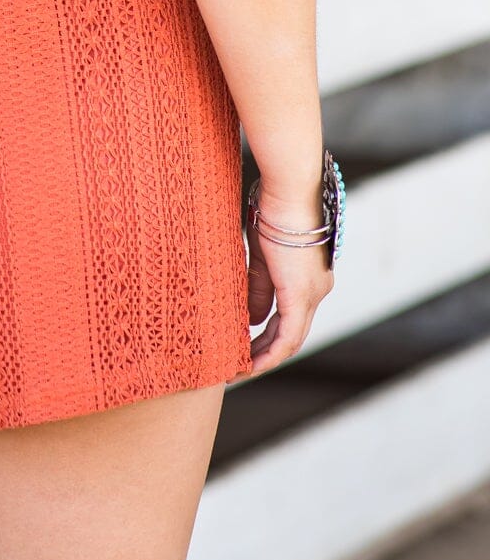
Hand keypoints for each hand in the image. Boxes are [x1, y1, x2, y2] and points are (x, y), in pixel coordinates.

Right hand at [243, 185, 334, 375]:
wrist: (289, 191)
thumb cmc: (273, 210)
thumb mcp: (262, 255)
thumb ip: (260, 288)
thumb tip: (254, 320)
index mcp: (308, 278)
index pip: (290, 316)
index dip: (269, 335)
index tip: (247, 345)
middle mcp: (317, 290)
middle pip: (292, 333)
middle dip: (267, 351)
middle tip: (242, 364)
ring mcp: (312, 294)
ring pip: (291, 339)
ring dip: (267, 355)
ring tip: (242, 368)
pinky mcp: (301, 294)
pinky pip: (288, 336)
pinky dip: (270, 352)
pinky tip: (252, 363)